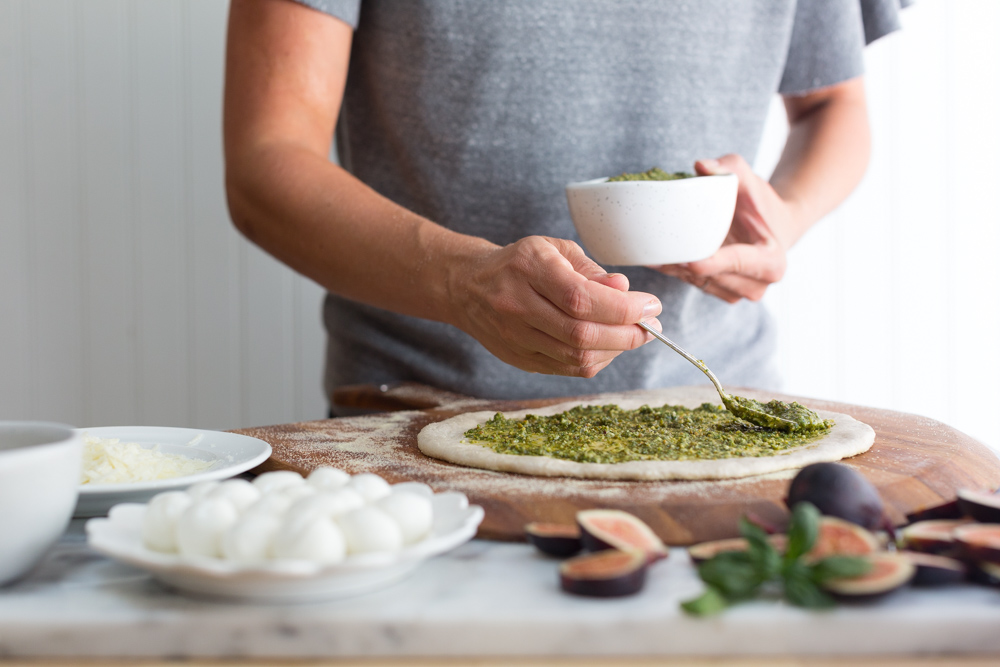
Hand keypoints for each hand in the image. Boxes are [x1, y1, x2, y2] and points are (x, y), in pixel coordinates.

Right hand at [450, 236, 661, 376]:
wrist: (466, 287)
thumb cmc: (518, 263)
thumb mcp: (553, 249)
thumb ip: (591, 270)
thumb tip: (625, 291)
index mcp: (527, 268)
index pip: (580, 298)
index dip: (622, 308)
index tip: (651, 305)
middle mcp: (517, 305)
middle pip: (581, 334)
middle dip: (627, 334)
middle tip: (651, 325)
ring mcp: (515, 337)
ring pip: (576, 357)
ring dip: (616, 350)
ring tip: (635, 334)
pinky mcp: (519, 359)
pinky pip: (567, 369)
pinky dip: (597, 360)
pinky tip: (609, 346)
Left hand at [652, 154, 795, 302]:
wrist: (773, 226)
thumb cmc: (760, 202)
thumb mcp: (749, 179)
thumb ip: (728, 168)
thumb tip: (700, 165)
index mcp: (772, 261)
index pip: (739, 262)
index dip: (714, 263)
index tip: (690, 262)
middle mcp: (758, 284)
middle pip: (714, 277)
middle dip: (685, 266)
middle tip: (657, 249)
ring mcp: (739, 293)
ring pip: (700, 284)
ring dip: (675, 270)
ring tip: (653, 251)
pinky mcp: (722, 294)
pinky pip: (694, 285)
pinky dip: (674, 272)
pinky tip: (657, 257)